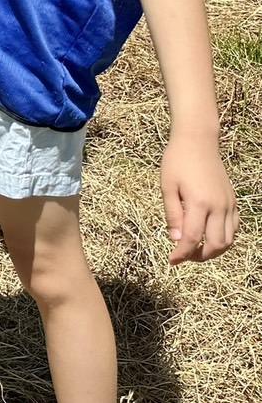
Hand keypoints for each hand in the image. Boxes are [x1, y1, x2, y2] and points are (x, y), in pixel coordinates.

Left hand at [161, 135, 238, 263]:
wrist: (198, 141)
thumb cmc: (177, 161)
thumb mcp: (167, 186)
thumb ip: (172, 214)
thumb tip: (175, 240)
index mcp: (199, 203)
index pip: (192, 238)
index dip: (182, 254)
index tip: (172, 261)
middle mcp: (218, 207)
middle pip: (215, 245)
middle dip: (199, 257)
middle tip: (183, 256)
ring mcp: (229, 205)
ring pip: (228, 240)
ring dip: (213, 251)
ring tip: (195, 250)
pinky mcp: (233, 201)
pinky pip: (234, 228)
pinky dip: (224, 239)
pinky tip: (209, 237)